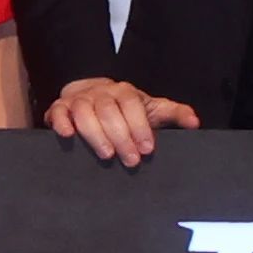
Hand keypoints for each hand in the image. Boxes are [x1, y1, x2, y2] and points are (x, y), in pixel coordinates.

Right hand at [43, 78, 197, 167]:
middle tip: (131, 160)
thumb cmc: (124, 107)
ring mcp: (79, 100)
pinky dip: (61, 123)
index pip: (132, 105)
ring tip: (106, 155)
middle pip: (109, 111)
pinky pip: (57, 112)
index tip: (147, 149)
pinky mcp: (59, 108)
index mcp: (125, 92)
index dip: (140, 126)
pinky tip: (68, 136)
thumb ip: (173, 113)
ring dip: (95, 134)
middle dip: (121, 136)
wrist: (91, 92)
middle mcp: (101, 93)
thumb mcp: (150, 108)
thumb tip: (194, 122)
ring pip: (84, 113)